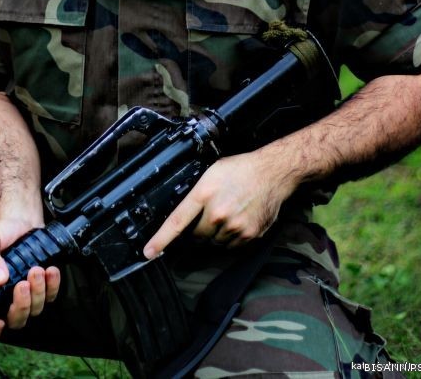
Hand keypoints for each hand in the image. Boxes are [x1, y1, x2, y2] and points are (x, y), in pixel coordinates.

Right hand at [0, 218, 60, 340]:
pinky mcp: (43, 286)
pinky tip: (51, 270)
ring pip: (35, 309)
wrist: (22, 221)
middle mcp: (7, 298)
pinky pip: (51, 295)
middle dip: (21, 306)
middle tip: (22, 284)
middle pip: (16, 320)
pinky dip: (53, 285)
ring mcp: (27, 294)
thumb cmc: (2, 233)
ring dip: (38, 293)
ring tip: (36, 270)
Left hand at [143, 148, 296, 258]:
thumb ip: (197, 193)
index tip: (148, 253)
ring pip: (213, 242)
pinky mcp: (248, 235)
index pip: (177, 221)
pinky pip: (231, 246)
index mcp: (204, 193)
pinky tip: (237, 221)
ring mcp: (233, 226)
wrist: (272, 173)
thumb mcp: (211, 173)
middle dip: (197, 230)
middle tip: (208, 216)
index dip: (161, 239)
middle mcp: (217, 212)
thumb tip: (183, 212)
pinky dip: (230, 238)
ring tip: (227, 214)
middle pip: (196, 236)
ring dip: (215, 234)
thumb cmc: (241, 169)